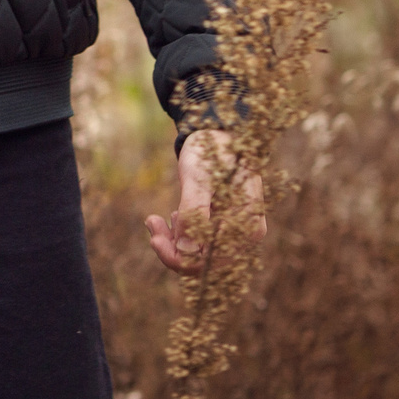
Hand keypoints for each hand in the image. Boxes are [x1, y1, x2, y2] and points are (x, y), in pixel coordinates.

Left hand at [147, 129, 265, 273]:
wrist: (217, 134)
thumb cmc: (212, 152)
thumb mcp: (199, 179)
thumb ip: (195, 212)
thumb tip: (187, 251)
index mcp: (247, 227)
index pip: (212, 262)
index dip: (180, 258)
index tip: (154, 238)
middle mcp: (244, 236)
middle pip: (205, 264)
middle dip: (173, 251)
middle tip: (151, 225)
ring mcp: (233, 233)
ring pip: (198, 256)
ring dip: (173, 243)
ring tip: (154, 220)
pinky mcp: (220, 228)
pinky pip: (197, 245)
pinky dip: (177, 237)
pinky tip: (163, 219)